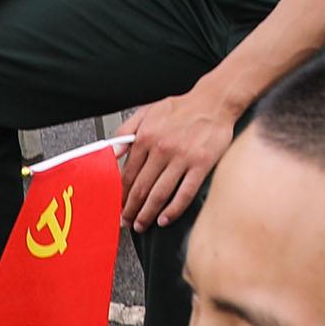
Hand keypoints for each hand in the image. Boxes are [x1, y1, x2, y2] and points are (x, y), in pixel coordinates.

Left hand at [121, 91, 238, 226]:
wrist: (215, 101)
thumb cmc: (182, 108)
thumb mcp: (147, 112)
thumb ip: (125, 132)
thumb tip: (109, 152)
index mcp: (146, 136)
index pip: (127, 173)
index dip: (119, 193)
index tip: (117, 204)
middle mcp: (162, 149)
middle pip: (140, 188)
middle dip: (130, 209)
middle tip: (125, 220)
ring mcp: (182, 158)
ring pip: (159, 194)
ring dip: (147, 214)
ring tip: (141, 224)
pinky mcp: (201, 164)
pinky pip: (185, 193)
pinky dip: (173, 210)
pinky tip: (165, 219)